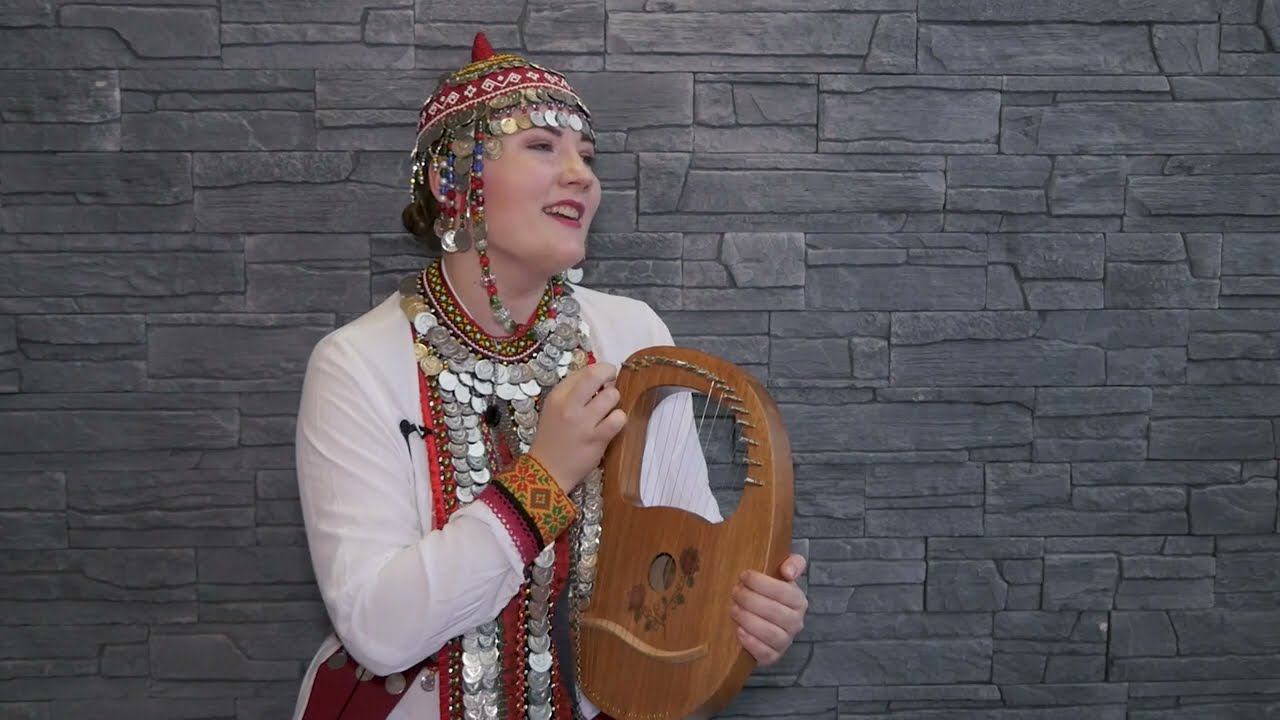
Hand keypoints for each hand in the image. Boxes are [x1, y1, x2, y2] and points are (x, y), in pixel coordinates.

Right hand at [528, 362, 625, 492]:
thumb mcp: (554, 407)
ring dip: (614, 402)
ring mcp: (583, 422)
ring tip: (607, 411)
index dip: (599, 371)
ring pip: (612, 396)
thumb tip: (600, 375)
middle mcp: (569, 405)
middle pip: (596, 375)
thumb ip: (573, 390)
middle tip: (610, 387)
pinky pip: (618, 419)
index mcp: (557, 395)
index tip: (602, 381)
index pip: (585, 370)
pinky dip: (619, 419)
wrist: (547, 469)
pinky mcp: (597, 438)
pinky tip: (611, 424)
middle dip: (610, 376)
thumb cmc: (553, 436)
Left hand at [730, 554, 806, 665]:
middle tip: (734, 592)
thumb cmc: (769, 593)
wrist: (760, 618)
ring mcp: (785, 641)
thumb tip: (788, 572)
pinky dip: (752, 643)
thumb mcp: (781, 574)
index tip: (743, 575)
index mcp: (799, 601)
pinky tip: (739, 631)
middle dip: (751, 600)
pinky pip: (766, 654)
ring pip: (771, 634)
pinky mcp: (773, 656)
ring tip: (733, 609)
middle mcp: (796, 623)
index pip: (784, 591)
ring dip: (749, 620)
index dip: (761, 583)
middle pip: (775, 612)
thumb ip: (793, 563)